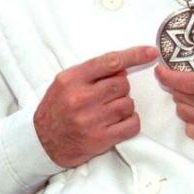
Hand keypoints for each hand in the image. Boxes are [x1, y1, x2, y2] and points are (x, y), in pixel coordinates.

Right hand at [34, 45, 157, 167]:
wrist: (42, 141)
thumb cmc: (56, 108)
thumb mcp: (64, 83)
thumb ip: (90, 73)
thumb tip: (121, 68)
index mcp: (72, 79)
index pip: (109, 62)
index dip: (134, 56)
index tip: (151, 52)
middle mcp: (81, 97)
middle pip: (122, 84)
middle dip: (120, 88)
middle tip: (108, 95)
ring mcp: (91, 119)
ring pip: (128, 104)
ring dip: (124, 106)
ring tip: (109, 111)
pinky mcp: (100, 139)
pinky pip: (131, 124)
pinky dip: (130, 122)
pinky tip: (118, 122)